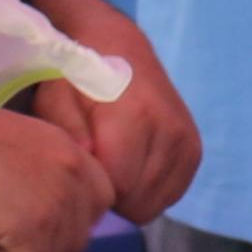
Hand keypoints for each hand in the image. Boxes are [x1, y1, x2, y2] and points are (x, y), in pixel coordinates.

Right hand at [0, 104, 115, 251]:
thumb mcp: (22, 141)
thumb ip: (49, 172)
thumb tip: (52, 214)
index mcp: (72, 150)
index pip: (102, 200)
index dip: (71, 216)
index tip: (37, 216)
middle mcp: (74, 175)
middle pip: (79, 236)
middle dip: (46, 240)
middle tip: (6, 225)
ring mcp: (57, 202)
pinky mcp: (34, 226)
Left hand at [38, 0, 202, 225]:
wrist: (118, 47)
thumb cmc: (77, 77)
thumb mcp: (56, 100)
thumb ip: (69, 134)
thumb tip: (89, 162)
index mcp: (135, 118)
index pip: (118, 189)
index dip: (94, 189)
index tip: (81, 171)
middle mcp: (170, 131)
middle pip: (139, 203)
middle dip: (113, 195)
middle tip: (96, 168)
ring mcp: (187, 141)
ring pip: (157, 203)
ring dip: (132, 194)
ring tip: (114, 164)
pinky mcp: (194, 148)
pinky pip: (173, 194)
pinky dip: (151, 189)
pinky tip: (134, 166)